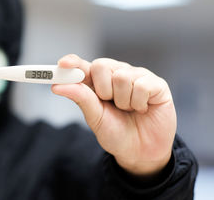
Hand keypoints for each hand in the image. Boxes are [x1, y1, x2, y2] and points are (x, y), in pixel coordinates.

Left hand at [51, 55, 175, 176]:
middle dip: (102, 90)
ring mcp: (137, 76)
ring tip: (129, 109)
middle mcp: (116, 73)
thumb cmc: (116, 132)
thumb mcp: (95, 117)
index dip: (73, 62)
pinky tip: (142, 109)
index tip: (62, 64)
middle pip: (101, 65)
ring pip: (122, 77)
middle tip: (111, 104)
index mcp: (98, 81)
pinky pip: (141, 85)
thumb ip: (80, 98)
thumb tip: (57, 86)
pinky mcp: (156, 84)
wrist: (140, 152)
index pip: (83, 65)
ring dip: (122, 101)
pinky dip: (138, 103)